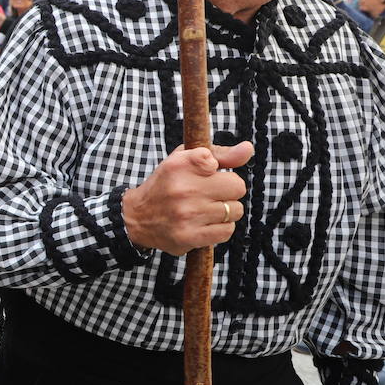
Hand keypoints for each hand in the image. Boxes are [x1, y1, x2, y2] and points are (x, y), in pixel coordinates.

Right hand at [121, 142, 252, 254]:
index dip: (215, 169)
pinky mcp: (190, 236)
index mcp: (179, 165)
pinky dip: (220, 228)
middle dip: (227, 190)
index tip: (204, 173)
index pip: (217, 159)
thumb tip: (248, 148)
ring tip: (204, 210)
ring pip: (235, 210)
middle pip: (237, 186)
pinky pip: (227, 230)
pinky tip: (204, 223)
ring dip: (224, 211)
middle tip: (210, 194)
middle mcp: (183, 189)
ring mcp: (187, 214)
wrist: (136, 218)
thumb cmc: (166, 186)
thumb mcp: (183, 161)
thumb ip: (219, 154)